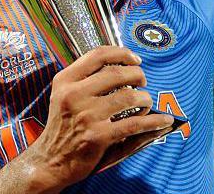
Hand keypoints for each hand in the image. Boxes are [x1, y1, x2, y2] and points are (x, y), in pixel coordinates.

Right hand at [21, 46, 174, 192]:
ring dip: (145, 98)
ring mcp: (86, 115)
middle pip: (117, 73)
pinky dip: (153, 121)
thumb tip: (126, 65)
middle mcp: (74, 95)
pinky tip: (163, 121)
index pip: (98, 55)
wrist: (50, 160)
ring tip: (146, 102)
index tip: (135, 59)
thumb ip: (87, 79)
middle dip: (137, 74)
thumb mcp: (64, 95)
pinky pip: (134, 124)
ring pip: (129, 97)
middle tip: (143, 81)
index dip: (122, 53)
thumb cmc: (63, 126)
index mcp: (65, 80)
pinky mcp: (98, 136)